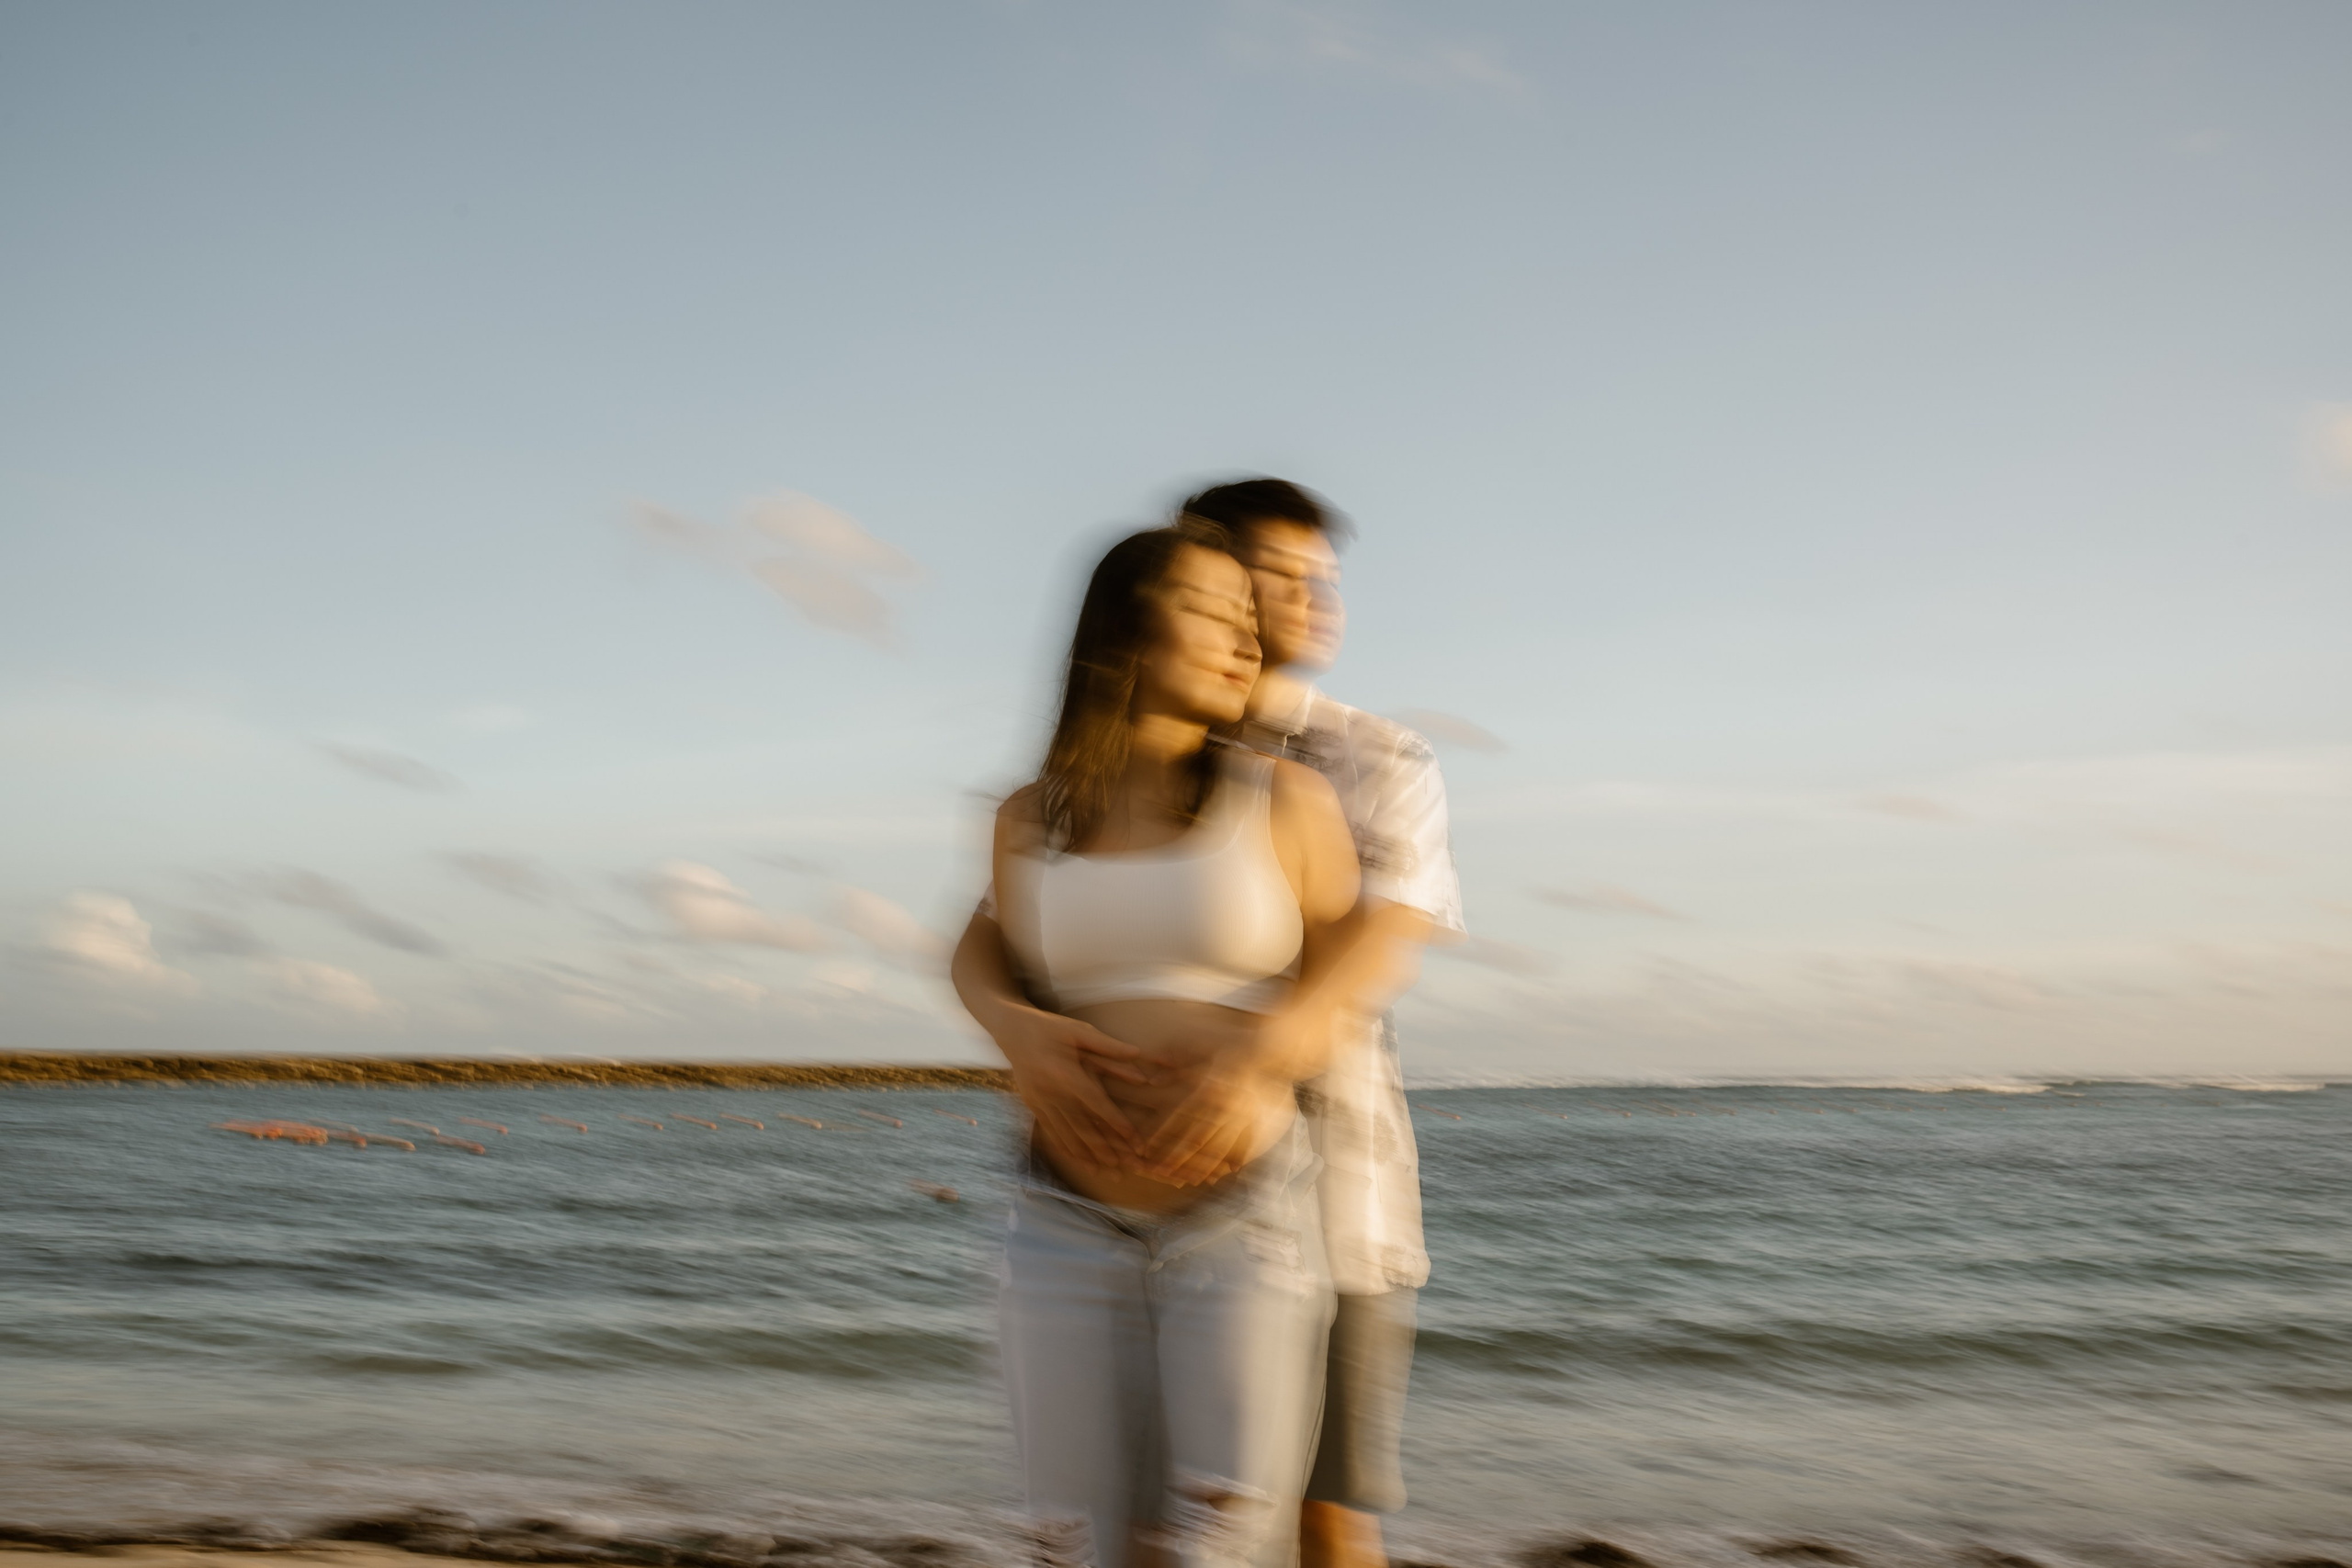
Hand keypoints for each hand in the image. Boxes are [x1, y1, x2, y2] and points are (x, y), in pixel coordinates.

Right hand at [991, 1005, 1153, 1171]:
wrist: (1010, 1030)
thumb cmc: (1048, 1028)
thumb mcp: (1078, 1030)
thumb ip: (1107, 1045)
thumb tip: (1138, 1053)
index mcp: (1065, 1073)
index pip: (1097, 1104)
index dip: (1117, 1123)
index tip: (1134, 1139)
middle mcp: (1051, 1092)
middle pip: (1082, 1126)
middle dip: (1105, 1148)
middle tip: (1124, 1166)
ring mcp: (1039, 1101)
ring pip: (1066, 1134)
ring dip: (1086, 1154)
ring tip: (1104, 1170)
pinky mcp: (1032, 1105)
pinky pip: (1051, 1131)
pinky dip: (1065, 1146)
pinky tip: (1076, 1159)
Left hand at [1135, 1054, 1270, 1187]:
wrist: (1263, 1052)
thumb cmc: (1226, 1049)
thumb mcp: (1197, 1050)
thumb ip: (1174, 1066)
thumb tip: (1152, 1081)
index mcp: (1206, 1090)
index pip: (1178, 1118)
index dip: (1161, 1135)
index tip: (1146, 1149)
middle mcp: (1221, 1107)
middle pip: (1195, 1139)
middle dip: (1176, 1158)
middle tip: (1158, 1173)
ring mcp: (1239, 1117)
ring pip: (1217, 1148)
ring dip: (1200, 1167)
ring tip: (1185, 1181)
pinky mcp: (1251, 1122)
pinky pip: (1238, 1147)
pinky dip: (1226, 1163)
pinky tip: (1217, 1176)